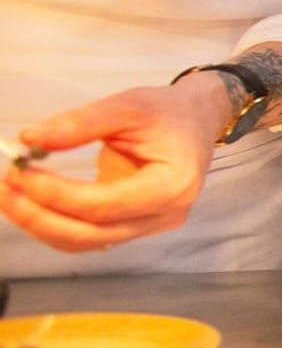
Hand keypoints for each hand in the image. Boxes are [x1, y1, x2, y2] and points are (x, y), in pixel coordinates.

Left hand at [0, 78, 231, 251]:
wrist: (197, 120)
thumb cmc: (168, 111)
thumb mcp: (128, 105)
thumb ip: (81, 123)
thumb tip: (29, 139)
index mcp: (172, 185)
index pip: (104, 205)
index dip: (56, 193)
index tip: (20, 171)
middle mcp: (165, 215)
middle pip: (91, 234)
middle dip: (40, 216)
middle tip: (5, 188)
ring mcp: (151, 225)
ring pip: (87, 242)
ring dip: (42, 224)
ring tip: (11, 195)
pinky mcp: (136, 226)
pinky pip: (90, 236)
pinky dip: (57, 223)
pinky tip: (34, 202)